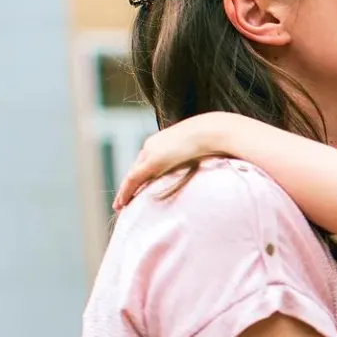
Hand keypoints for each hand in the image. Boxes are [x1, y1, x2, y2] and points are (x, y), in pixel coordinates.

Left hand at [112, 111, 240, 209]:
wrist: (213, 131)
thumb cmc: (215, 139)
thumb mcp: (201, 149)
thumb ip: (197, 158)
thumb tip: (207, 168)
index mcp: (163, 142)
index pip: (146, 162)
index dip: (140, 178)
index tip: (137, 190)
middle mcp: (152, 145)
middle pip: (136, 169)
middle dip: (129, 185)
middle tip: (123, 201)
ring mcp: (151, 152)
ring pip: (132, 175)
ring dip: (125, 191)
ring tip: (121, 205)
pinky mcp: (152, 161)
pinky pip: (133, 179)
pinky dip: (126, 192)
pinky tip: (121, 203)